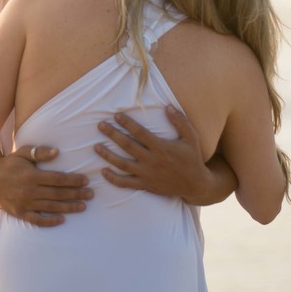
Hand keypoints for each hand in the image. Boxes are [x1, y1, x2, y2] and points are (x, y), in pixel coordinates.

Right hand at [0, 145, 92, 226]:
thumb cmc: (10, 164)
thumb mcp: (22, 153)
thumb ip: (39, 152)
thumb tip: (57, 152)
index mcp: (31, 175)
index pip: (57, 179)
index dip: (72, 180)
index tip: (85, 180)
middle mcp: (29, 190)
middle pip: (57, 193)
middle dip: (76, 194)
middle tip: (91, 195)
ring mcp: (25, 203)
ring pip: (51, 207)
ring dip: (68, 207)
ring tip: (83, 207)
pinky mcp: (21, 213)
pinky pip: (37, 220)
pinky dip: (50, 221)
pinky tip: (62, 220)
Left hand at [94, 106, 211, 200]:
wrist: (195, 185)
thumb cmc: (192, 158)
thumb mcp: (191, 138)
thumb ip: (180, 121)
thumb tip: (168, 106)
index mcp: (161, 147)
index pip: (140, 133)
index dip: (127, 123)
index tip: (116, 115)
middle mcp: (152, 160)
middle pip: (128, 146)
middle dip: (112, 135)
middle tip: (100, 125)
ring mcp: (147, 174)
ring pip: (123, 164)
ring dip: (108, 156)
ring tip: (95, 146)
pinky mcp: (145, 185)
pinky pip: (126, 183)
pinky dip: (113, 178)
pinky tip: (103, 171)